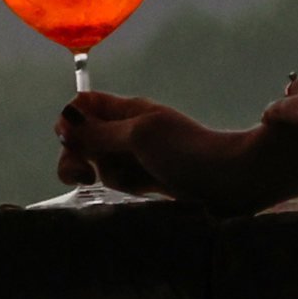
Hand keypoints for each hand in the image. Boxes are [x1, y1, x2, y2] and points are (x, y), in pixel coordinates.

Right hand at [56, 92, 297, 216]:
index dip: (70, 122)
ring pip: (102, 164)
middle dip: (78, 157)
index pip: (83, 106)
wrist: (234, 181)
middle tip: (86, 175)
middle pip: (85, 138)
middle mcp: (130, 129)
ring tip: (135, 183)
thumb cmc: (188, 152)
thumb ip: (99, 132)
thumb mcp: (139, 136)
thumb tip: (63, 123)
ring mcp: (140, 156)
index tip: (73, 143)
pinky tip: (142, 193)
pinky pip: (122, 181)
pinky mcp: (151, 180)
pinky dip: (124, 187)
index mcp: (128, 110)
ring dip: (108, 175)